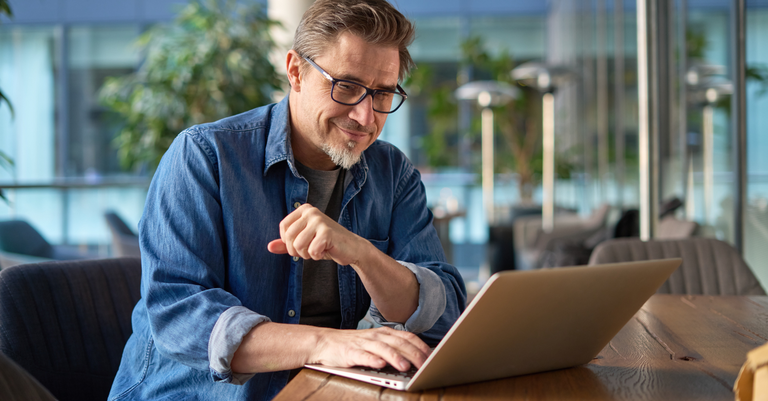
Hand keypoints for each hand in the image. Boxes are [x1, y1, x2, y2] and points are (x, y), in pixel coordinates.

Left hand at [267, 204, 366, 266]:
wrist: (351, 248)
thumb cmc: (326, 244)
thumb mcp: (304, 242)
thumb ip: (286, 244)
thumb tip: (269, 247)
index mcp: (304, 209)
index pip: (283, 228)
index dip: (288, 242)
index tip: (302, 244)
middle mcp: (311, 211)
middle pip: (289, 238)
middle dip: (297, 251)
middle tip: (311, 249)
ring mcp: (319, 220)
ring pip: (298, 246)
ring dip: (308, 254)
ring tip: (319, 249)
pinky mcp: (327, 232)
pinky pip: (312, 251)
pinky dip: (317, 256)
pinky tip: (326, 250)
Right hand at [310, 327, 429, 370]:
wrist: (325, 342)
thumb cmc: (353, 345)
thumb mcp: (375, 343)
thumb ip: (392, 348)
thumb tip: (414, 358)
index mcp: (384, 333)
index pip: (407, 337)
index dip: (421, 346)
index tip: (433, 356)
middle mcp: (376, 336)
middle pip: (399, 343)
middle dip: (414, 354)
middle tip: (425, 365)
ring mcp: (363, 344)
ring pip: (382, 349)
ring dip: (395, 357)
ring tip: (405, 367)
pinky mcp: (350, 353)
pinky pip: (363, 356)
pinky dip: (372, 360)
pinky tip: (379, 364)